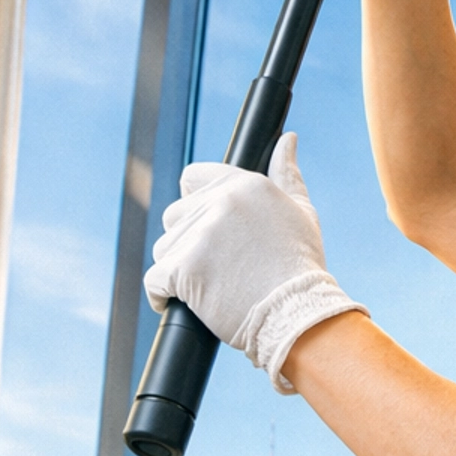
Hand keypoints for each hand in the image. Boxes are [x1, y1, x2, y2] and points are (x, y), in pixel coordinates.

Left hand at [144, 134, 365, 390]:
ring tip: (206, 287)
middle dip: (187, 241)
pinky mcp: (185, 267)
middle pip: (174, 216)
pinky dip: (160, 294)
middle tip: (214, 267)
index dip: (193, 203)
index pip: (191, 177)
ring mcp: (201, 234)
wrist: (299, 315)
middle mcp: (221, 202)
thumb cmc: (301, 268)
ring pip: (163, 248)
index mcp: (245, 185)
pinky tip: (177, 302)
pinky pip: (154, 279)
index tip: (204, 227)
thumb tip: (286, 140)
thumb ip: (287, 174)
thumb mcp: (301, 213)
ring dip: (176, 268)